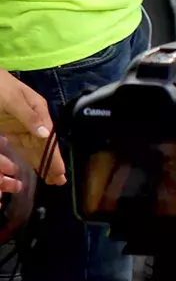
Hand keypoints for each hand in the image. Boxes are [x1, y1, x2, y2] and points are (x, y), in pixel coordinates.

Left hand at [0, 71, 59, 187]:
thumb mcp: (13, 98)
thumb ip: (29, 116)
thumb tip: (45, 134)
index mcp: (37, 111)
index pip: (49, 138)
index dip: (54, 156)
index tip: (60, 172)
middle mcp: (32, 120)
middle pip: (44, 145)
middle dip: (51, 162)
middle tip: (59, 181)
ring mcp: (21, 125)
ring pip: (34, 147)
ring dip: (41, 162)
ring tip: (51, 178)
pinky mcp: (9, 129)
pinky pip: (21, 145)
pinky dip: (27, 156)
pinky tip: (33, 165)